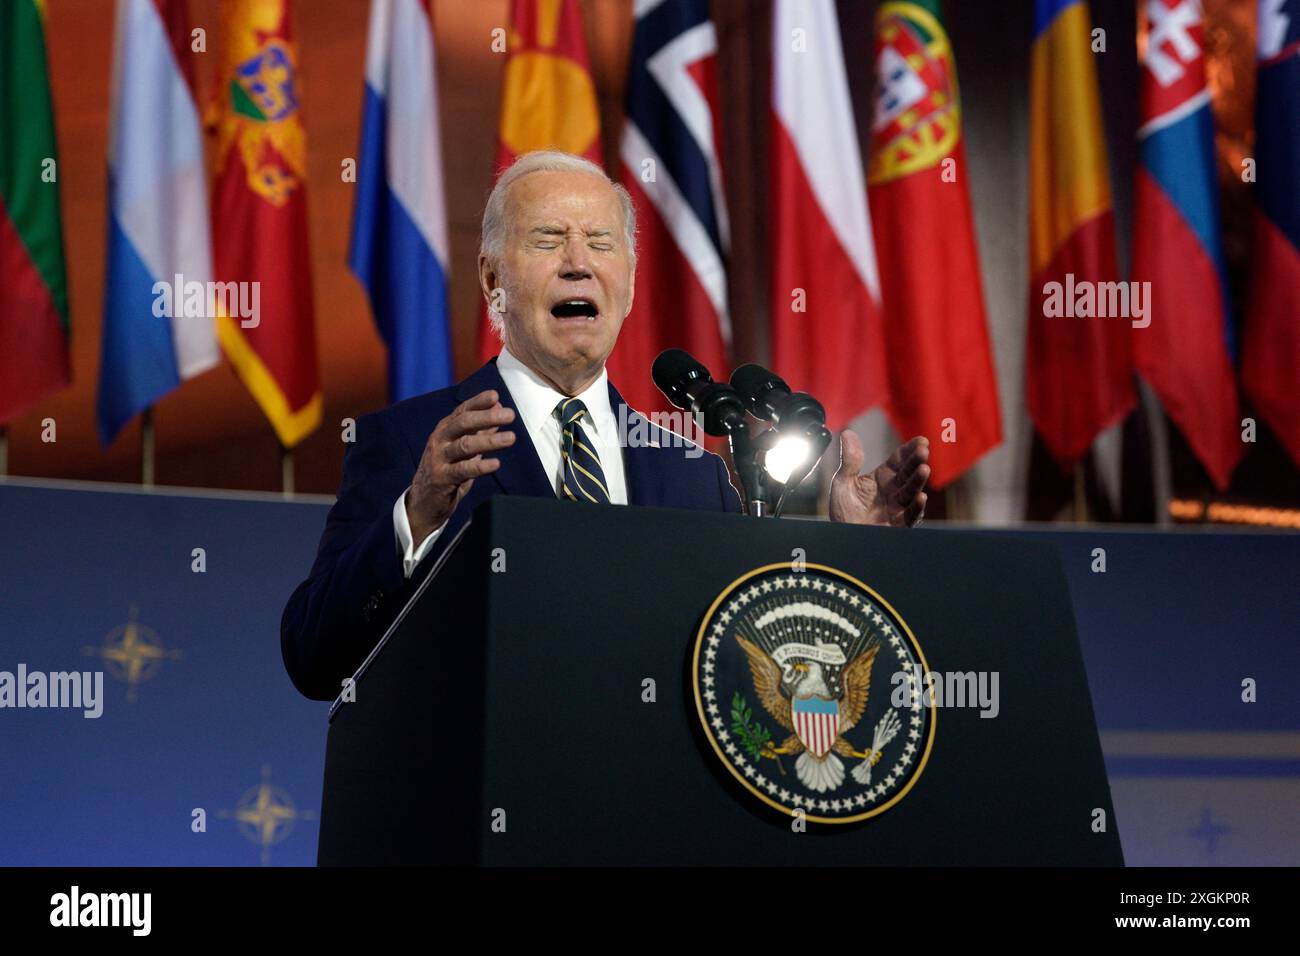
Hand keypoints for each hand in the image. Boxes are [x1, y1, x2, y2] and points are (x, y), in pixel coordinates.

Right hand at [406, 390, 515, 541]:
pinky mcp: (442, 479)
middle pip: (463, 423)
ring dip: (490, 441)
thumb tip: (500, 407)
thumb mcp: (463, 447)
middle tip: (510, 415)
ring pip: (465, 446)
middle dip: (487, 417)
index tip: (495, 395)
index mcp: (445, 429)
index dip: (478, 402)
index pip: (462, 410)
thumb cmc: (447, 469)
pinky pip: (463, 470)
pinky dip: (481, 466)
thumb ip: (480, 429)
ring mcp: (439, 459)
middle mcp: (440, 440)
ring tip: (511, 437)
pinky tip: (496, 463)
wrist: (423, 501)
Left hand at [829, 432, 929, 527]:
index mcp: (882, 478)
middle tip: (923, 450)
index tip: (921, 441)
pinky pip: (910, 516)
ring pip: (912, 492)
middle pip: (908, 474)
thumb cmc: (843, 512)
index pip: (899, 461)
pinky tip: (920, 497)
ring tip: (924, 469)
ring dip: (919, 481)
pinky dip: (916, 507)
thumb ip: (850, 460)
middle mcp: (893, 491)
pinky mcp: (899, 525)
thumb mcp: (843, 483)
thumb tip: (848, 433)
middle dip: (917, 462)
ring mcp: (898, 508)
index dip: (909, 450)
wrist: (842, 538)